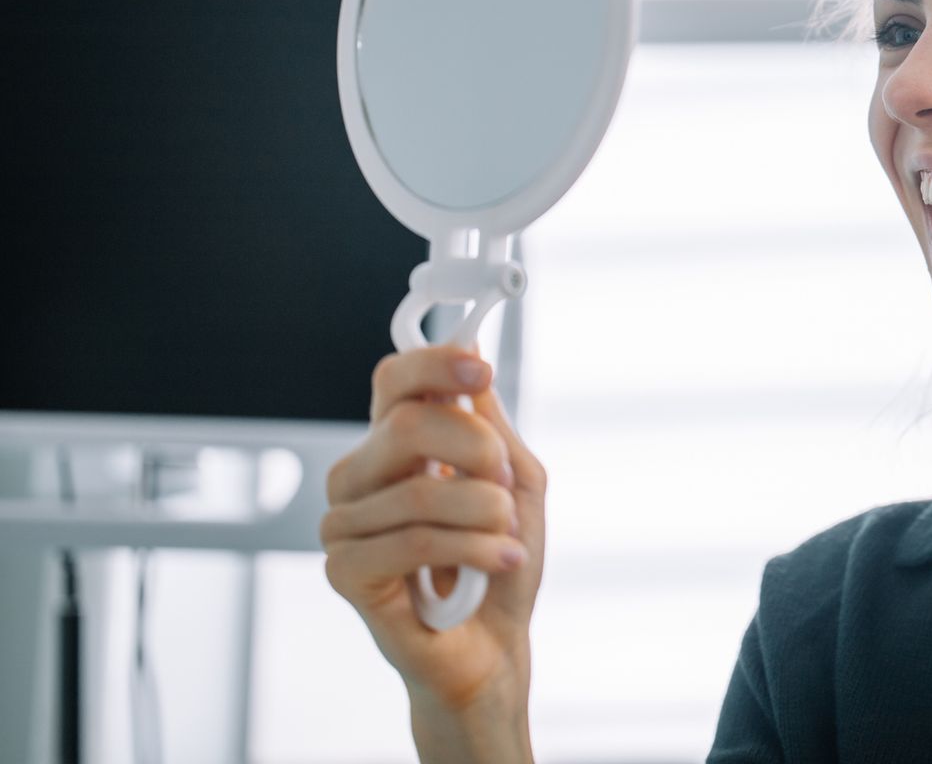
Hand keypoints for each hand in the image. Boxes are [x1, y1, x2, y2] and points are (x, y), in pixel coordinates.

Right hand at [320, 345, 547, 717]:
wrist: (494, 643)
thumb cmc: (499, 559)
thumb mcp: (514, 482)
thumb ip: (492, 427)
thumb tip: (473, 360)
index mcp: (395, 446)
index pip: (393, 381)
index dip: (434, 366)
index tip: (480, 370)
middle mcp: (360, 476)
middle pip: (408, 426)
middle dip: (477, 452)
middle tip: (504, 485)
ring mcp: (345, 523)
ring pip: (422, 491)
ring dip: (487, 514)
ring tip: (508, 539)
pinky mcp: (344, 571)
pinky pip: (415, 541)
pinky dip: (474, 549)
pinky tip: (501, 561)